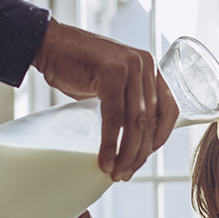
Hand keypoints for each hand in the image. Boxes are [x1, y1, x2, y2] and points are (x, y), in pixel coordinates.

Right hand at [32, 20, 178, 180]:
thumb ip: (126, 101)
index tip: (147, 156)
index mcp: (149, 68)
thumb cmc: (77, 65)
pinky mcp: (110, 75)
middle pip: (151, 120)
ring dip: (128, 153)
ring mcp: (129, 68)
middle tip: (127, 173)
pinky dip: (110, 144)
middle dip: (140, 152)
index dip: (161, 137)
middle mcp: (144, 66)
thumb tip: (132, 138)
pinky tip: (105, 160)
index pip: (169, 108)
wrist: (49, 43)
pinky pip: (114, 118)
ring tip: (117, 173)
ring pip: (136, 122)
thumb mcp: (112, 80)